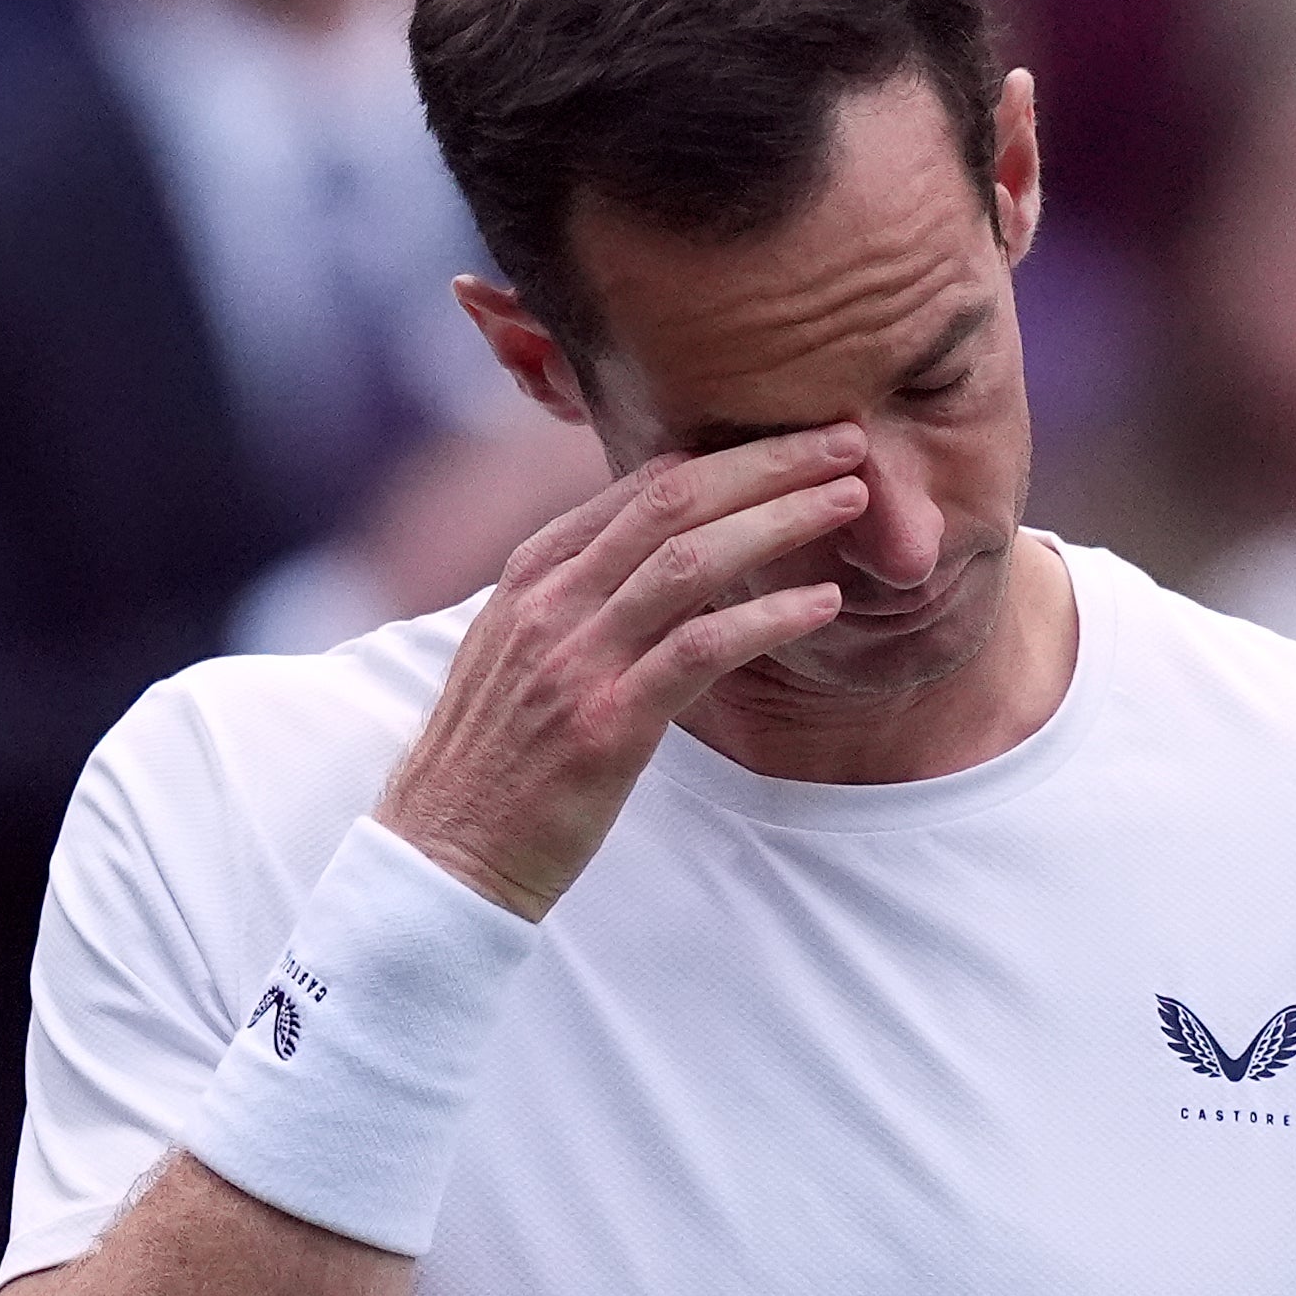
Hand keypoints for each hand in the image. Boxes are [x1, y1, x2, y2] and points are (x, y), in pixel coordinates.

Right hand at [370, 430, 864, 919]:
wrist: (443, 854)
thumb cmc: (493, 760)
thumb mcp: (517, 651)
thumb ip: (576, 596)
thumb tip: (650, 555)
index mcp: (530, 576)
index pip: (638, 485)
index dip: (726, 454)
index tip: (793, 440)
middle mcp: (549, 603)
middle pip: (672, 500)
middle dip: (767, 462)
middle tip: (844, 441)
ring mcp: (575, 661)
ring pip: (691, 559)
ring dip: (781, 520)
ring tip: (853, 501)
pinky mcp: (605, 724)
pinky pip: (700, 649)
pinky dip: (768, 616)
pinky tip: (821, 602)